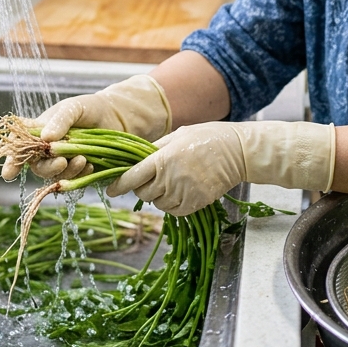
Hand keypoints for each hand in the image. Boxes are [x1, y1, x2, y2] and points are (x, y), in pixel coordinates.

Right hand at [5, 74, 171, 180]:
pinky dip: (79, 175)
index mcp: (40, 130)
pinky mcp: (78, 170)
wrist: (119, 117)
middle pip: (37, 166)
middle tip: (62, 161)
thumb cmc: (92, 108)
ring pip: (54, 175)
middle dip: (47, 168)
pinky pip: (73, 180)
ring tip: (83, 159)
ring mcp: (62, 160)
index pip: (19, 145)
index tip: (10, 173)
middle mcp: (47, 148)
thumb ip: (60, 121)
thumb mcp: (74, 108)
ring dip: (66, 171)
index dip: (12, 160)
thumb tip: (45, 138)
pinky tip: (90, 164)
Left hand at [107, 121, 334, 215]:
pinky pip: (174, 211)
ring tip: (173, 180)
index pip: (131, 178)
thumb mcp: (177, 135)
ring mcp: (183, 193)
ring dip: (159, 196)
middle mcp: (169, 178)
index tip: (110, 189)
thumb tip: (134, 159)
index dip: (117, 186)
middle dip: (142, 188)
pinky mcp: (195, 204)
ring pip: (158, 203)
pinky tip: (182, 190)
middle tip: (153, 178)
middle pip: (142, 193)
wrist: (237, 151)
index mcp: (161, 158)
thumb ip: (154, 149)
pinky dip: (173, 204)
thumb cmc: (207, 137)